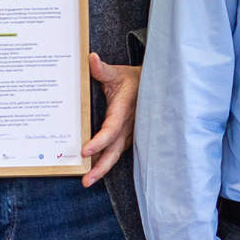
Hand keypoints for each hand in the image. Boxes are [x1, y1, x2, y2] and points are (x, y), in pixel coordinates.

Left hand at [82, 53, 140, 186]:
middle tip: (87, 180)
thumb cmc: (133, 79)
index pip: (111, 129)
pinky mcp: (128, 137)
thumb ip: (102, 69)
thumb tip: (90, 59)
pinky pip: (116, 151)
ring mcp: (130, 133)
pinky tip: (94, 169)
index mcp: (123, 110)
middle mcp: (128, 126)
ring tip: (88, 180)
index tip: (84, 150)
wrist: (154, 86)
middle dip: (101, 167)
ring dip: (102, 168)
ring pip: (116, 154)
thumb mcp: (117, 73)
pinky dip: (106, 161)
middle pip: (114, 151)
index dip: (99, 141)